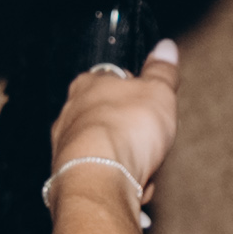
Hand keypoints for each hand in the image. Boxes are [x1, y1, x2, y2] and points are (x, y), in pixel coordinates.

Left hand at [52, 39, 185, 194]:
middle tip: (151, 139)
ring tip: (143, 166)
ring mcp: (66, 145)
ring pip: (106, 149)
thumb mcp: (158, 91)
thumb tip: (166, 48)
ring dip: (126, 158)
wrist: (101, 177)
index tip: (151, 102)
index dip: (136, 90)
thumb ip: (162, 71)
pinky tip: (132, 185)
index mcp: (90, 84)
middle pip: (109, 117)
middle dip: (132, 131)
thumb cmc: (127, 129)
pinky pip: (102, 175)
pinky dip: (118, 180)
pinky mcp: (69, 174)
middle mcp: (71, 112)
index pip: (112, 78)